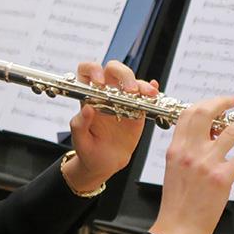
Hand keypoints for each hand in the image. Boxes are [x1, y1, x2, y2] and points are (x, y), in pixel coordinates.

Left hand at [64, 61, 157, 192]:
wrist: (106, 163)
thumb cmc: (90, 151)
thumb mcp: (80, 142)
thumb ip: (79, 125)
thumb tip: (87, 108)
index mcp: (89, 97)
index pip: (87, 71)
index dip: (93, 70)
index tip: (99, 82)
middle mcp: (106, 93)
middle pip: (114, 70)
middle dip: (123, 74)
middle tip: (129, 90)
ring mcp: (123, 99)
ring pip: (132, 81)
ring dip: (141, 84)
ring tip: (148, 95)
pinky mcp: (137, 109)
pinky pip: (145, 95)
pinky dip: (151, 90)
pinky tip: (154, 93)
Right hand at [149, 97, 233, 233]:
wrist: (178, 227)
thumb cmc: (177, 202)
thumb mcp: (174, 168)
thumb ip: (187, 150)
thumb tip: (208, 135)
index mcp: (176, 149)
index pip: (189, 114)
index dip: (206, 103)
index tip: (219, 103)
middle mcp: (190, 152)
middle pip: (207, 113)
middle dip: (224, 102)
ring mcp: (207, 164)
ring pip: (231, 130)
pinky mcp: (222, 178)